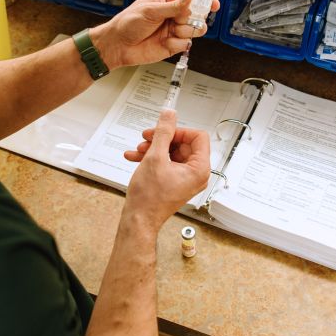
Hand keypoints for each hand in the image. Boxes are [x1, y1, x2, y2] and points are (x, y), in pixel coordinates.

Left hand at [91, 0, 219, 69]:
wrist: (118, 46)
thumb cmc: (128, 23)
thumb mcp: (150, 10)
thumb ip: (173, 5)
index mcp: (168, 0)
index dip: (204, 0)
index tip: (213, 4)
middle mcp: (174, 14)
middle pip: (197, 15)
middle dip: (192, 18)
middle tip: (180, 20)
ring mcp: (175, 30)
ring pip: (195, 30)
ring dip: (185, 31)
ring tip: (171, 32)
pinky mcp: (174, 45)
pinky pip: (186, 44)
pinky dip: (177, 44)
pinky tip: (164, 42)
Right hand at [122, 108, 210, 231]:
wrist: (138, 219)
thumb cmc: (149, 198)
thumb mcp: (155, 157)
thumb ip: (163, 132)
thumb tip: (169, 115)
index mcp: (200, 169)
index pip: (198, 137)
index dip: (179, 130)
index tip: (164, 130)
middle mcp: (196, 175)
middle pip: (183, 144)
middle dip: (162, 140)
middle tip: (147, 138)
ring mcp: (186, 179)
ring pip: (172, 153)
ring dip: (154, 148)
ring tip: (138, 150)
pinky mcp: (175, 182)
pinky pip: (167, 163)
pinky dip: (152, 158)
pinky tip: (136, 158)